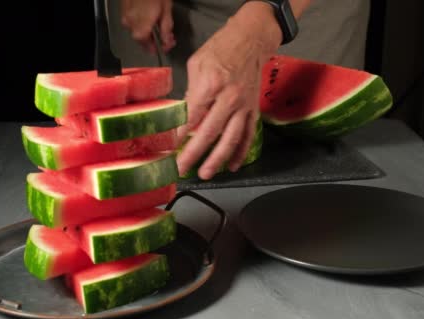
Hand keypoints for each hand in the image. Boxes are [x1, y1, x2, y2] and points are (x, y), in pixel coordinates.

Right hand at [120, 0, 175, 52]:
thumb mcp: (166, 10)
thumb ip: (166, 28)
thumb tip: (167, 43)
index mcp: (141, 27)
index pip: (147, 46)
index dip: (156, 47)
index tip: (165, 46)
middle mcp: (130, 24)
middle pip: (140, 38)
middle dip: (153, 40)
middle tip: (165, 37)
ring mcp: (124, 15)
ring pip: (135, 29)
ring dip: (147, 31)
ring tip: (158, 25)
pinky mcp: (123, 8)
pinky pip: (131, 20)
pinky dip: (140, 22)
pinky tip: (149, 17)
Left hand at [176, 2, 282, 179]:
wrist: (251, 40)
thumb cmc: (222, 48)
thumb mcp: (197, 64)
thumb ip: (190, 91)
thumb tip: (184, 115)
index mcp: (212, 84)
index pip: (192, 116)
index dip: (179, 135)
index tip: (170, 149)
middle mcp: (230, 97)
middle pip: (210, 132)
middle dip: (194, 154)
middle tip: (182, 169)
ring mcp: (244, 106)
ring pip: (231, 139)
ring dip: (218, 159)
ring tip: (206, 173)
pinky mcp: (253, 110)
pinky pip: (248, 135)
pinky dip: (241, 152)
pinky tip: (232, 165)